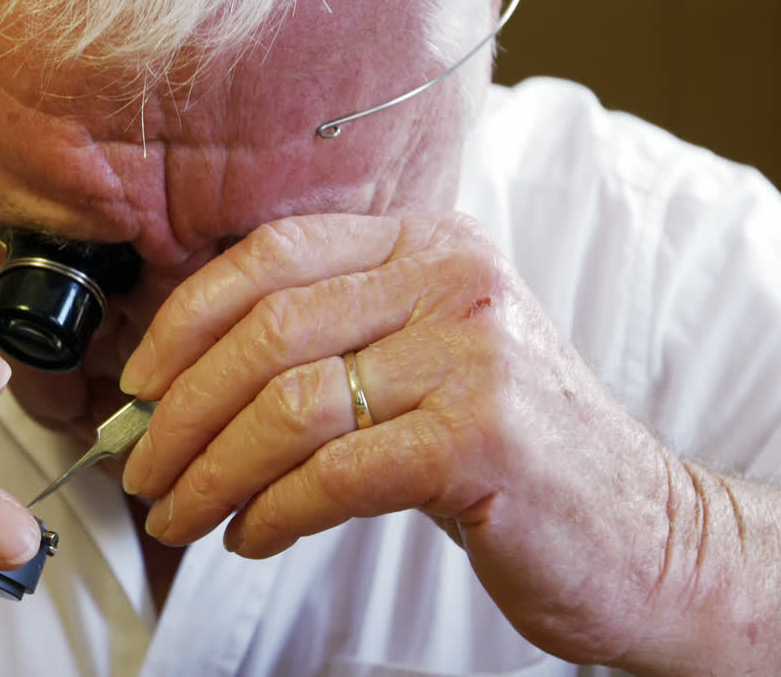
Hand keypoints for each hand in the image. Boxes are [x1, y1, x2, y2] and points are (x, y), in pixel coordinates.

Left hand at [117, 213, 688, 666]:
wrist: (642, 529)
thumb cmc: (505, 449)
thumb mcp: (421, 361)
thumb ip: (325, 347)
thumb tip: (179, 387)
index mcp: (426, 244)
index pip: (272, 255)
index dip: (185, 321)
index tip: (137, 384)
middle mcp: (451, 280)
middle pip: (267, 331)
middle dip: (180, 411)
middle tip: (142, 468)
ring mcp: (473, 355)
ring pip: (288, 406)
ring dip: (211, 471)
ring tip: (181, 514)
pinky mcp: (483, 440)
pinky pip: (333, 475)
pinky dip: (272, 512)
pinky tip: (251, 536)